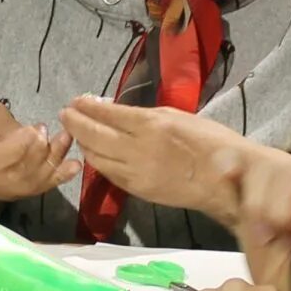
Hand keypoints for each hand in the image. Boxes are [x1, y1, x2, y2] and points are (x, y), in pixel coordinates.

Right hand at [0, 101, 78, 209]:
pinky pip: (40, 188)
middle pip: (23, 171)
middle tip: (56, 131)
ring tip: (67, 139)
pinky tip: (74, 166)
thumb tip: (32, 134)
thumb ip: (4, 124)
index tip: (38, 126)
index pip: (5, 157)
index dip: (25, 143)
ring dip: (55, 160)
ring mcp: (6, 193)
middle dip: (43, 151)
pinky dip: (59, 177)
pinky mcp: (18, 195)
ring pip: (34, 180)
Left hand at [58, 97, 271, 223]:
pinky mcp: (138, 190)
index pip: (109, 113)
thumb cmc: (210, 141)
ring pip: (97, 156)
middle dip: (76, 122)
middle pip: (96, 134)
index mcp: (151, 125)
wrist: (225, 179)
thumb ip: (145, 116)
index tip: (77, 100)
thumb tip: (117, 114)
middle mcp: (138, 148)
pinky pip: (109, 174)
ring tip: (75, 132)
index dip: (89, 106)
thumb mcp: (178, 117)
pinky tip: (92, 153)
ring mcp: (136, 172)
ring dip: (83, 142)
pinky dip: (97, 161)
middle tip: (65, 113)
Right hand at [224, 147, 290, 290]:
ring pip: (259, 173)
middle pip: (286, 169)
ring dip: (256, 202)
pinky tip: (228, 174)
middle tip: (284, 236)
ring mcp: (275, 193)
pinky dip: (233, 172)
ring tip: (263, 238)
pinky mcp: (249, 205)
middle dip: (280, 202)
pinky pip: (239, 179)